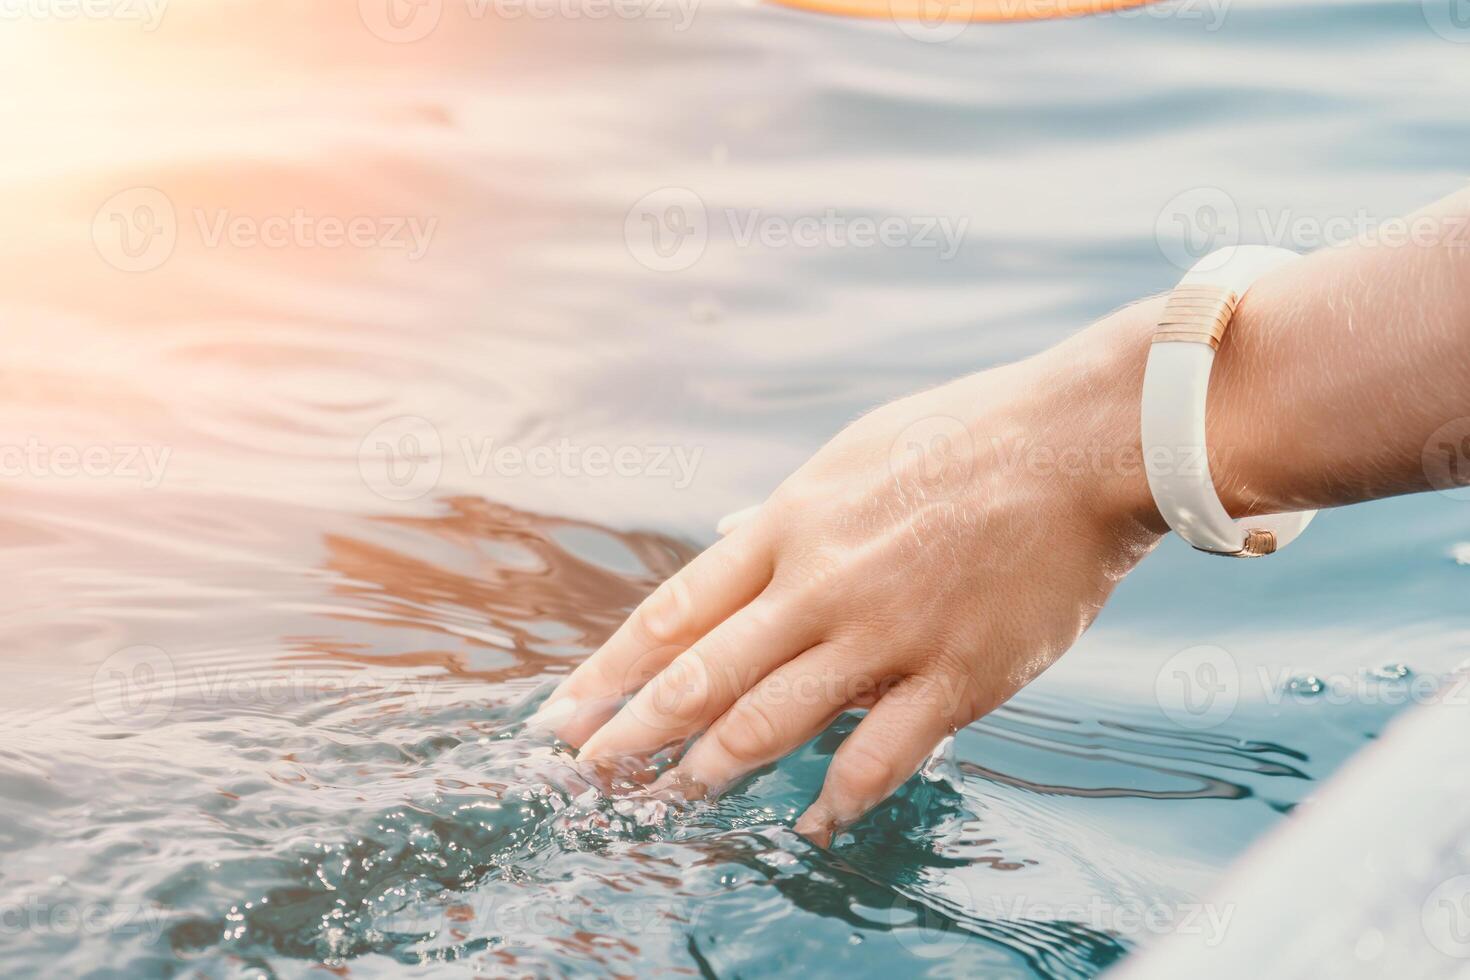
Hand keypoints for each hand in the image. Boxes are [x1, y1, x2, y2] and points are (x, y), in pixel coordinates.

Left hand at [533, 305, 1166, 843]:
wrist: (1078, 442)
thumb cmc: (964, 437)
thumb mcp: (850, 454)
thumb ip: (787, 511)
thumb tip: (726, 534)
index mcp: (791, 525)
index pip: (675, 612)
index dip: (611, 671)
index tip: (562, 713)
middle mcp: (821, 583)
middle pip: (703, 675)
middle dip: (633, 734)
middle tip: (587, 775)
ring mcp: (886, 634)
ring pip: (772, 721)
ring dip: (710, 770)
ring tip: (670, 801)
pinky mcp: (955, 676)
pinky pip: (880, 755)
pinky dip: (838, 797)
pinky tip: (815, 823)